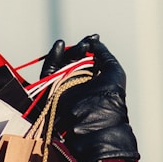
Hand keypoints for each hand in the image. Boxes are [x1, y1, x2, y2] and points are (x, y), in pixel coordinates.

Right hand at [49, 35, 139, 161]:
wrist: (96, 123)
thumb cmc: (110, 99)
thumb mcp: (114, 72)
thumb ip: (105, 54)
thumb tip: (94, 42)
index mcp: (93, 81)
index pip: (87, 60)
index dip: (89, 47)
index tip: (93, 38)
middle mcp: (78, 84)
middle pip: (73, 60)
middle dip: (79, 49)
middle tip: (86, 44)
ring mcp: (64, 88)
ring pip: (61, 64)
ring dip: (69, 52)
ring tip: (79, 47)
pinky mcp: (51, 92)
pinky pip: (48, 73)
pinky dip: (52, 58)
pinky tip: (60, 45)